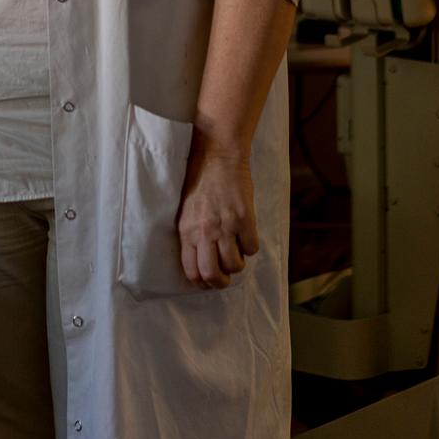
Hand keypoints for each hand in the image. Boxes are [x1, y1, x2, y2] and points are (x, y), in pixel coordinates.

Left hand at [177, 137, 258, 289]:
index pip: (191, 271)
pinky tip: (246, 236)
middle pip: (212, 275)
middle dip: (221, 282)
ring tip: (237, 253)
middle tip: (226, 277)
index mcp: (186, 231)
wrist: (217, 156)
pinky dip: (251, 247)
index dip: (202, 282)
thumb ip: (191, 234)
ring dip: (237, 265)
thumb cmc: (200, 181)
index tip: (209, 279)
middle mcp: (204, 232)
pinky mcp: (244, 219)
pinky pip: (252, 248)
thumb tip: (201, 257)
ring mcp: (225, 226)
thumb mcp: (186, 210)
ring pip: (234, 265)